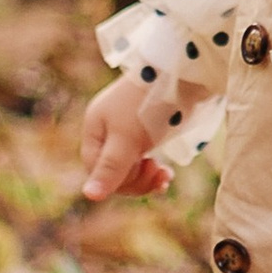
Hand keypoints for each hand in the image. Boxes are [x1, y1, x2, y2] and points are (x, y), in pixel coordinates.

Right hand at [81, 79, 173, 199]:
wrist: (182, 76)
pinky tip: (166, 174)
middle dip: (136, 179)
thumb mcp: (127, 140)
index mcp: (94, 128)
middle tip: (159, 173)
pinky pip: (143, 160)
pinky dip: (153, 170)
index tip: (145, 174)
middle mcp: (107, 130)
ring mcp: (126, 131)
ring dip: (146, 177)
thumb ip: (110, 169)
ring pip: (130, 168)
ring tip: (165, 176)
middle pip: (113, 171)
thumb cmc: (148, 107)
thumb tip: (89, 196)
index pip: (96, 170)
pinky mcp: (146, 132)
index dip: (119, 181)